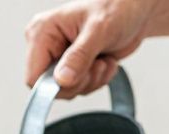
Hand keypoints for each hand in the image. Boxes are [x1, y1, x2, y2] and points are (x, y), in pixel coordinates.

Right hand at [24, 0, 159, 95]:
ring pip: (66, 90)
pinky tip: (105, 62)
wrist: (135, 11)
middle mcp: (47, 45)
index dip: (54, 86)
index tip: (79, 76)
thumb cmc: (117, 8)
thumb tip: (61, 80)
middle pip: (50, 87)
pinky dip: (96, 80)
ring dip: (91, 81)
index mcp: (42, 31)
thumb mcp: (99, 30)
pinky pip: (79, 88)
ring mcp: (60, 57)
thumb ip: (79, 56)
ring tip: (103, 60)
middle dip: (79, 82)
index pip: (33, 77)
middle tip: (97, 65)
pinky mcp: (73, 66)